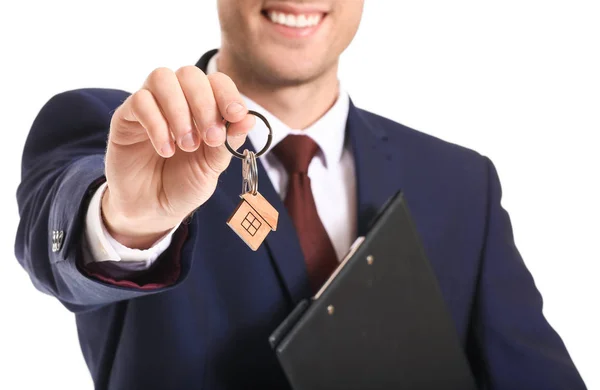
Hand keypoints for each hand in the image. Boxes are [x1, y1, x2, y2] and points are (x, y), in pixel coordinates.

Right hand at [103, 66, 254, 248]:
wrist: (153, 208)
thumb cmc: (184, 183)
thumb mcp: (213, 166)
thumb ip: (229, 141)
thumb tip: (249, 118)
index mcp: (203, 107)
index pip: (217, 81)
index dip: (228, 94)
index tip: (235, 116)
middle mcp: (177, 99)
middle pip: (190, 74)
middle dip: (205, 104)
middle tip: (210, 138)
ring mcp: (151, 104)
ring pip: (162, 78)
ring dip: (179, 110)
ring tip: (186, 144)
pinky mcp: (126, 116)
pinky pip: (140, 101)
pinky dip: (156, 125)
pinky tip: (165, 150)